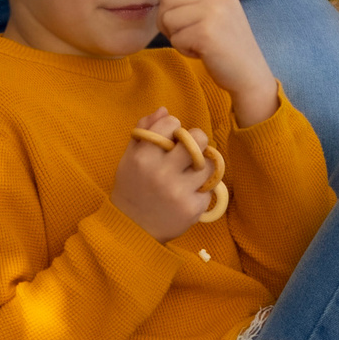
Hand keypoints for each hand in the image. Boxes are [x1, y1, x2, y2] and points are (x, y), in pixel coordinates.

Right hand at [113, 107, 218, 241]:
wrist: (132, 230)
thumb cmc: (131, 188)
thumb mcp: (129, 158)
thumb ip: (145, 131)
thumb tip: (164, 109)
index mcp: (143, 156)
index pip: (171, 122)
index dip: (173, 127)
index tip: (169, 139)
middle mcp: (161, 172)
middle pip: (198, 139)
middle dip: (196, 140)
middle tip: (189, 151)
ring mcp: (178, 191)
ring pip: (209, 163)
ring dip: (202, 166)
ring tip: (190, 173)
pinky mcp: (192, 208)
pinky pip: (209, 188)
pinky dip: (201, 190)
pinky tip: (188, 194)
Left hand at [159, 0, 278, 124]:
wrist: (249, 71)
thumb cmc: (225, 40)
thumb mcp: (216, 6)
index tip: (191, 14)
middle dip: (171, 19)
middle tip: (193, 32)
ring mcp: (213, 11)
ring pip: (166, 18)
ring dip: (177, 35)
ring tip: (198, 41)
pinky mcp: (205, 33)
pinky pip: (174, 39)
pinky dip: (183, 49)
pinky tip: (203, 51)